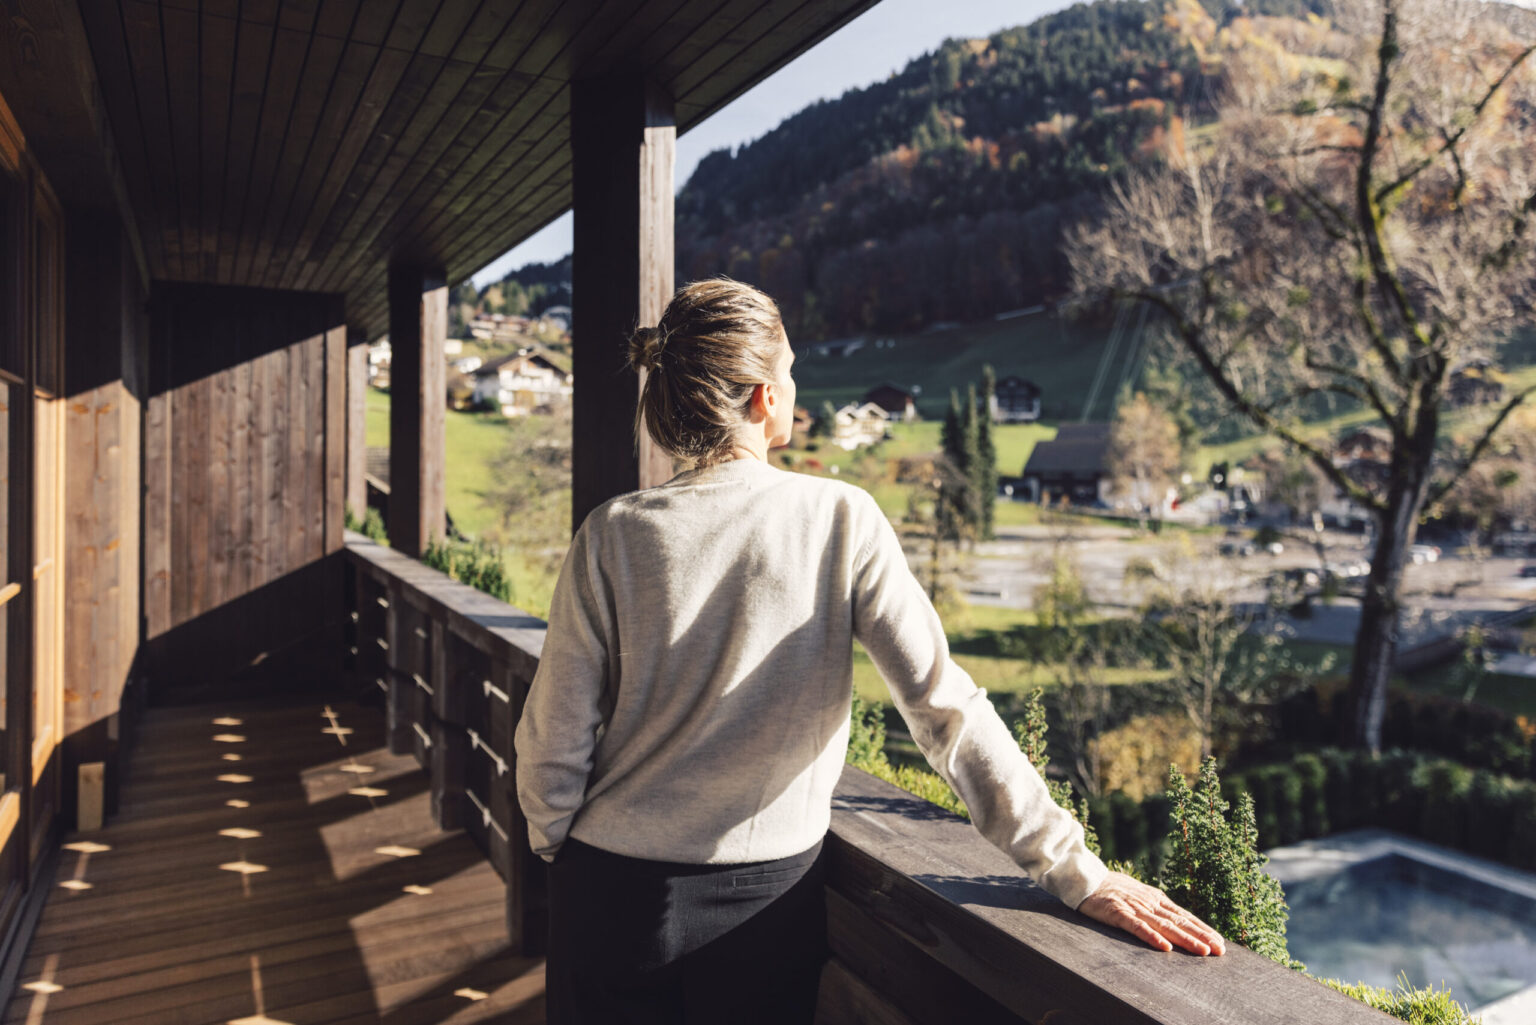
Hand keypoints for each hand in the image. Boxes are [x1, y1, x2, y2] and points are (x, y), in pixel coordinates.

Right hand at [1076, 871, 1225, 955]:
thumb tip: (1174, 921)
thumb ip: (1154, 907)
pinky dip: (1152, 937)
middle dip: (1201, 936)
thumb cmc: (1110, 888)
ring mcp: (1134, 906)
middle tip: (1219, 950)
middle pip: (1179, 921)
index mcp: (1155, 898)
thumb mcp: (1138, 895)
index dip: (1202, 929)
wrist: (1084, 877)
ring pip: (1164, 925)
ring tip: (1202, 951)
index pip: (1184, 916)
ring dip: (1185, 939)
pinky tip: (1165, 947)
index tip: (1220, 942)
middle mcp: (1149, 902)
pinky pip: (1137, 927)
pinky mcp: (1117, 912)